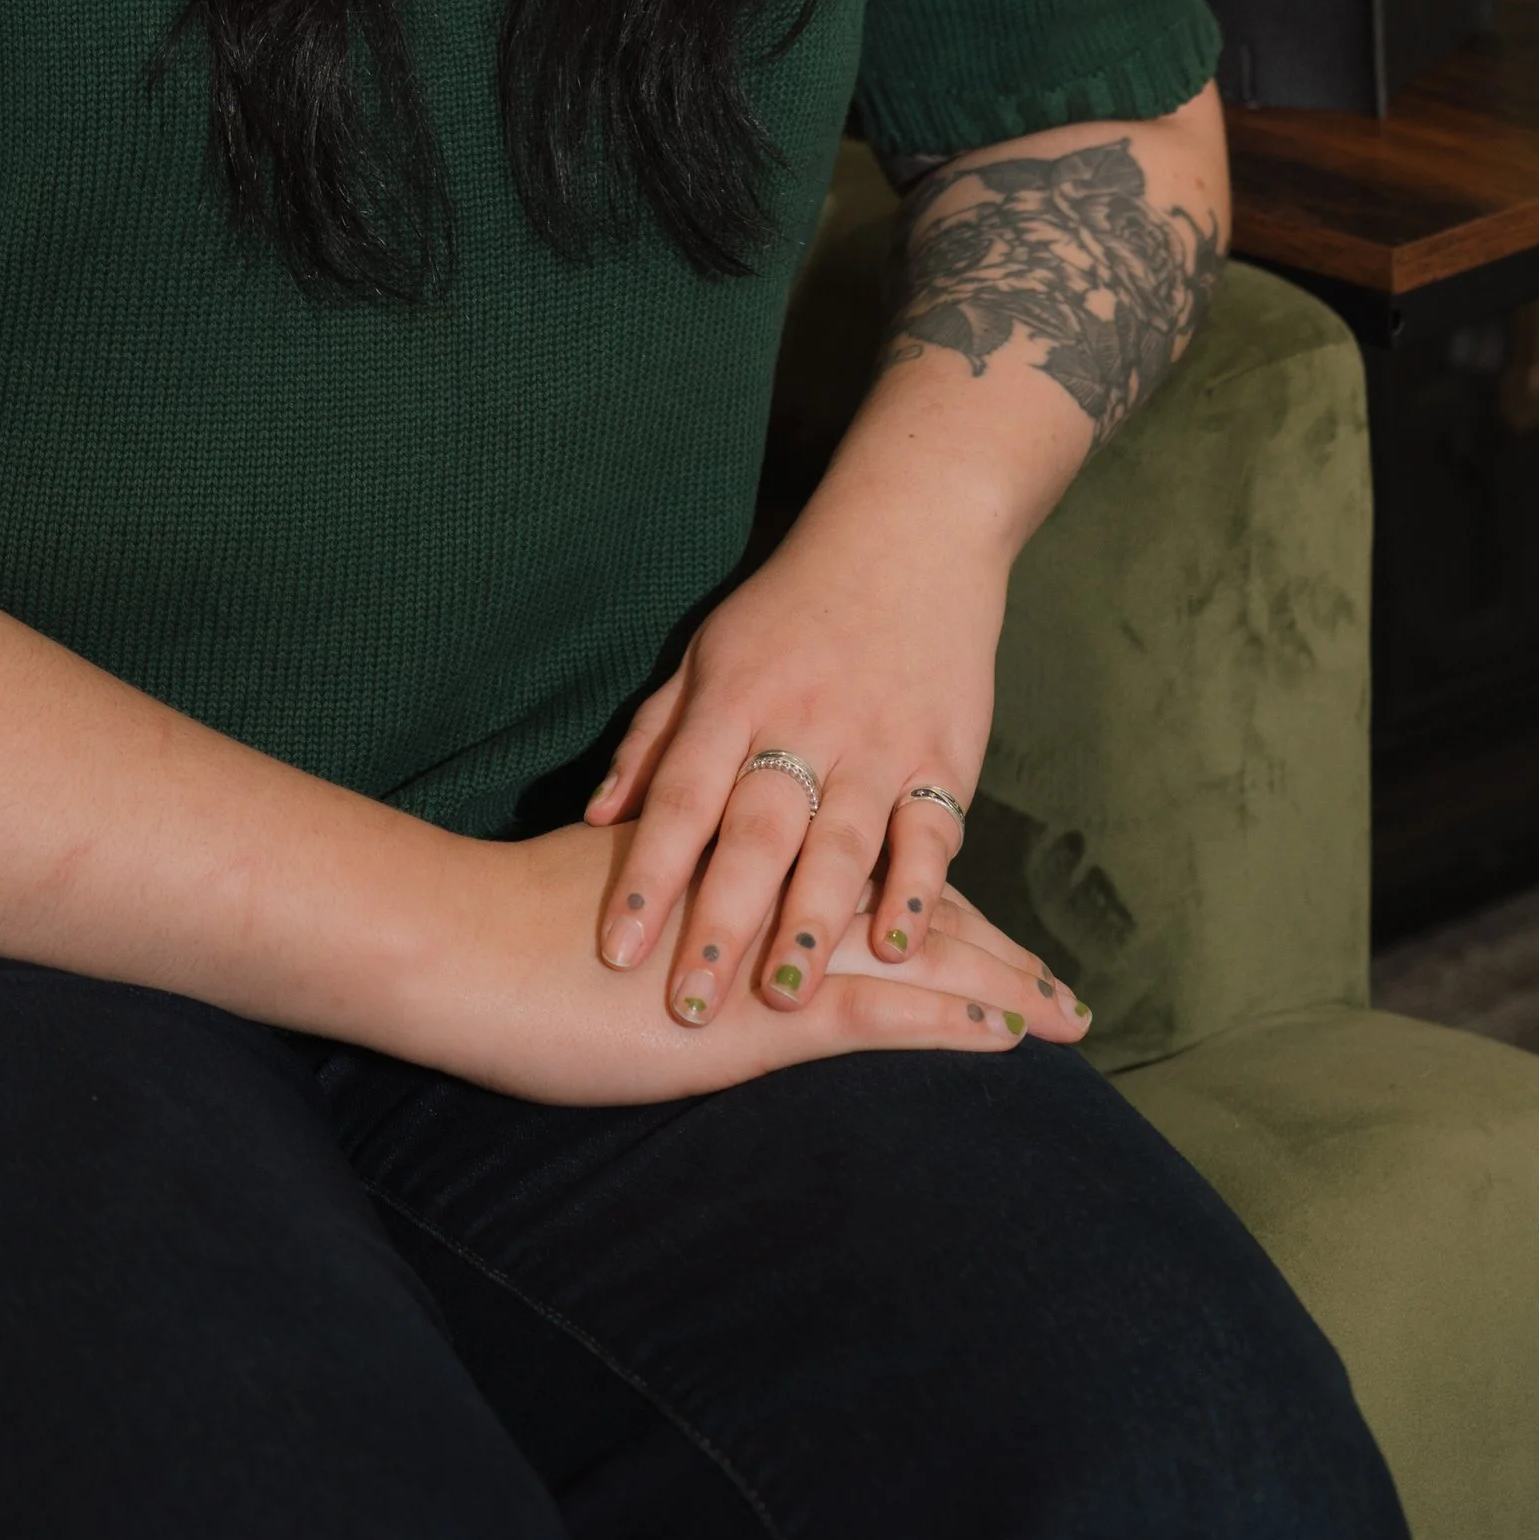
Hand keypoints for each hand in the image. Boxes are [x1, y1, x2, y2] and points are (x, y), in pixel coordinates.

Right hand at [415, 824, 1084, 1106]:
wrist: (461, 941)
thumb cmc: (514, 927)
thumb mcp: (610, 892)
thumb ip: (667, 887)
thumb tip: (694, 903)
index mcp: (737, 848)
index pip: (854, 865)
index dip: (925, 894)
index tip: (990, 919)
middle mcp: (771, 882)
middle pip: (905, 906)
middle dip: (989, 945)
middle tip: (1062, 982)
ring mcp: (771, 943)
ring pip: (914, 951)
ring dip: (997, 983)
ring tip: (1064, 1013)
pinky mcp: (762, 1008)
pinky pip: (881, 1007)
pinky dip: (949, 1019)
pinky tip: (1005, 1036)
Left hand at [583, 510, 1006, 1029]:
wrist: (911, 531)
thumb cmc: (792, 606)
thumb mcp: (709, 652)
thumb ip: (655, 737)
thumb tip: (592, 815)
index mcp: (733, 696)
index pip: (681, 795)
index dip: (647, 874)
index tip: (614, 950)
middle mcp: (802, 720)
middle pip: (754, 832)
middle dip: (720, 924)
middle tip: (687, 1008)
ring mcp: (878, 739)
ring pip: (841, 842)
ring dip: (810, 922)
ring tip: (781, 999)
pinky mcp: (945, 752)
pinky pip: (930, 831)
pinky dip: (915, 889)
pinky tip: (896, 947)